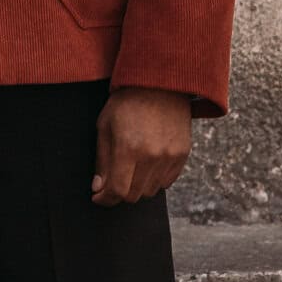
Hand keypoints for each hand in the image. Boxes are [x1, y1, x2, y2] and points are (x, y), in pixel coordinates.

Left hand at [91, 86, 192, 206]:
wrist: (159, 82)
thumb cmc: (126, 102)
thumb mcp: (105, 126)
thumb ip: (102, 160)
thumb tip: (99, 188)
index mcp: (128, 148)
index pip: (117, 191)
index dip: (105, 199)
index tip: (98, 197)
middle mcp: (152, 155)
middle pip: (134, 195)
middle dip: (119, 193)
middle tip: (112, 182)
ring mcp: (170, 155)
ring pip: (151, 191)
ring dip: (137, 186)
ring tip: (130, 169)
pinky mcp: (182, 153)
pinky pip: (167, 181)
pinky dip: (155, 179)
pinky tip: (147, 165)